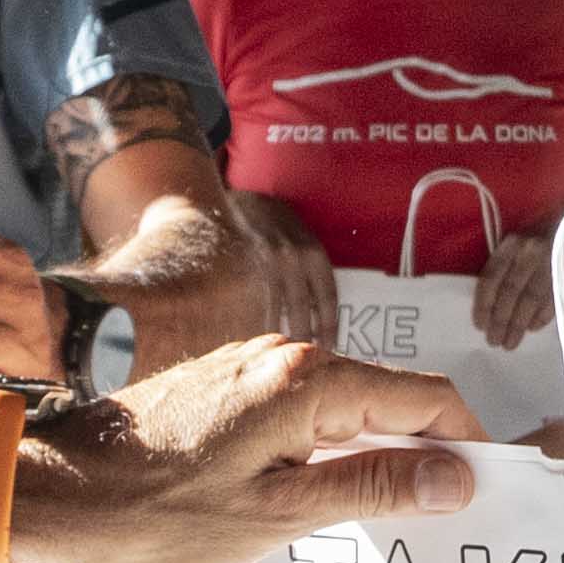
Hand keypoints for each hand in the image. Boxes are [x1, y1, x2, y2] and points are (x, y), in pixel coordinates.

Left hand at [12, 334, 481, 562]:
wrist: (44, 489)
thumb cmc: (152, 510)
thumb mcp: (277, 514)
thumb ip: (372, 487)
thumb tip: (456, 475)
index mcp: (308, 382)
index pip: (427, 397)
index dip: (466, 445)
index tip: (482, 496)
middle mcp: (284, 358)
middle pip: (386, 402)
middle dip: (419, 459)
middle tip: (434, 525)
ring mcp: (250, 369)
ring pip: (341, 412)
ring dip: (366, 461)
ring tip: (372, 527)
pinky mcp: (225, 389)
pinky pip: (300, 419)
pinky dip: (321, 458)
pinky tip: (310, 507)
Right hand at [201, 191, 344, 348]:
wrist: (233, 201)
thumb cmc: (271, 222)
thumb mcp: (299, 236)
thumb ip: (309, 267)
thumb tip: (317, 309)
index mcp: (312, 252)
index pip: (327, 297)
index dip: (329, 326)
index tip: (330, 347)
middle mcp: (292, 258)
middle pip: (301, 310)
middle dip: (303, 337)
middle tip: (304, 362)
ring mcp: (263, 262)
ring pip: (274, 310)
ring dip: (278, 334)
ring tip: (279, 356)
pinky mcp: (240, 267)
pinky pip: (250, 302)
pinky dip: (254, 321)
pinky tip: (253, 337)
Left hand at [470, 226, 554, 353]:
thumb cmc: (538, 249)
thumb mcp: (518, 251)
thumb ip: (504, 272)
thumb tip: (488, 309)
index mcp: (511, 244)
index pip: (491, 276)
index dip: (484, 303)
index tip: (480, 326)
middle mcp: (530, 251)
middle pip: (511, 290)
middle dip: (501, 320)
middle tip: (494, 342)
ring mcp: (552, 261)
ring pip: (531, 298)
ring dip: (519, 324)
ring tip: (510, 343)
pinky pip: (553, 300)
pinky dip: (542, 316)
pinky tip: (532, 328)